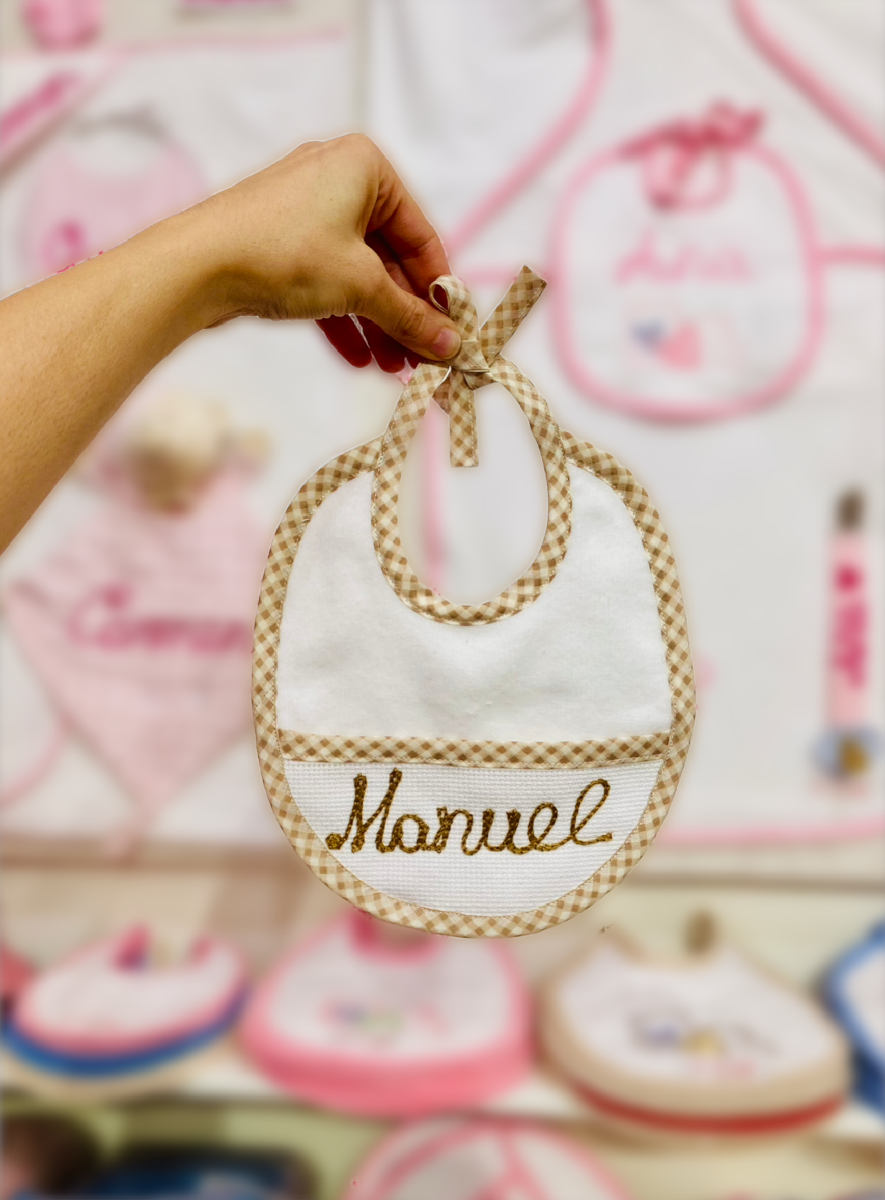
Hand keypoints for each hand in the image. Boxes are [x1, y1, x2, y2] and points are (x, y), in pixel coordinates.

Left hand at [197, 134, 461, 371]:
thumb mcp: (360, 286)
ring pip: (357, 275)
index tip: (455, 330)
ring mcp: (305, 212)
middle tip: (427, 359)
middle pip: (389, 259)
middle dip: (406, 314)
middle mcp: (337, 179)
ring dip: (379, 325)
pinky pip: (327, 282)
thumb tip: (452, 345)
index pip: (421, 236)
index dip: (439, 290)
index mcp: (365, 167)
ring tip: (397, 370)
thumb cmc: (284, 253)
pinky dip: (344, 319)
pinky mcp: (280, 243)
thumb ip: (410, 317)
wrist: (195, 266)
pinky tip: (362, 360)